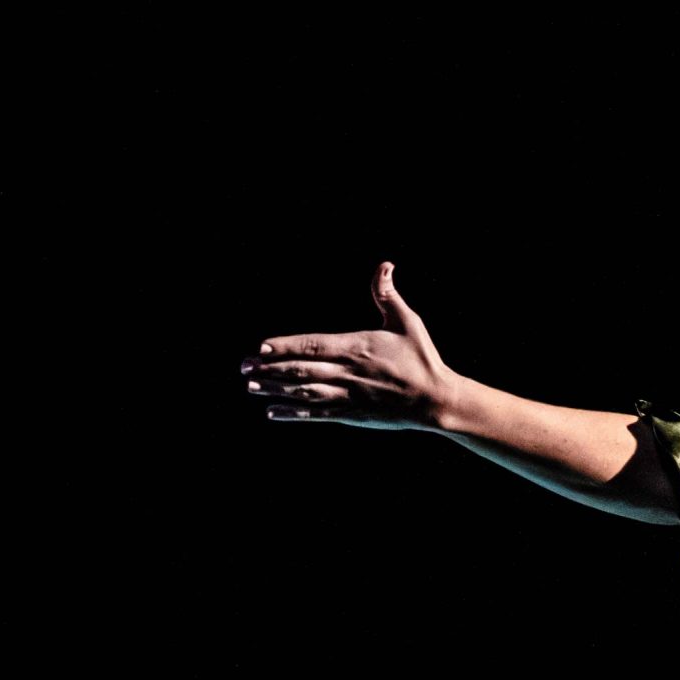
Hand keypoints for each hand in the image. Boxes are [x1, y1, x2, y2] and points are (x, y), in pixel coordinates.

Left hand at [242, 263, 449, 427]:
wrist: (436, 400)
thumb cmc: (422, 358)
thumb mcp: (407, 321)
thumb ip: (387, 294)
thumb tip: (384, 265)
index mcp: (357, 347)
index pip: (313, 345)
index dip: (285, 346)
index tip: (260, 346)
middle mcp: (348, 372)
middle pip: (301, 370)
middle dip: (269, 368)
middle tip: (243, 366)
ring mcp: (348, 395)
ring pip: (303, 392)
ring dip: (275, 389)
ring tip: (250, 386)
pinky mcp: (352, 414)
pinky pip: (317, 414)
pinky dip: (293, 414)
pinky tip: (272, 412)